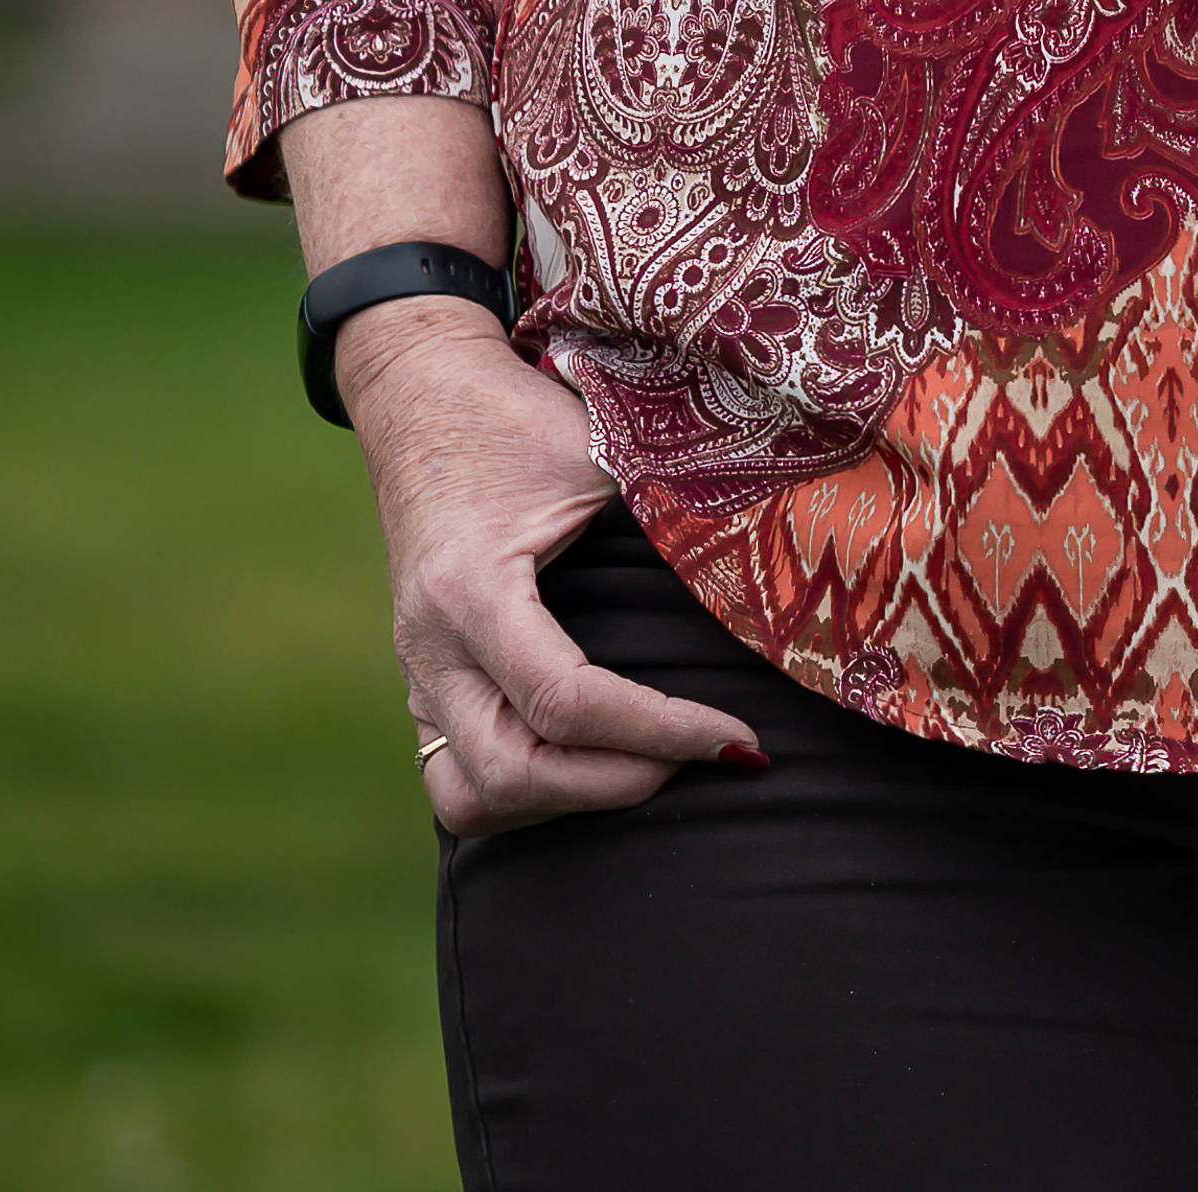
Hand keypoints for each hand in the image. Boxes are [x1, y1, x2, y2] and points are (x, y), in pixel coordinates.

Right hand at [338, 301, 762, 837]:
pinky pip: (459, 779)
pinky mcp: (422, 685)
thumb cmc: (522, 417)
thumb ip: (671, 512)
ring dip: (566, 802)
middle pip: (511, 773)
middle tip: (704, 755)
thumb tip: (781, 565)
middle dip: (619, 783)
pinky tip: (598, 763)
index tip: (740, 737)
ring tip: (651, 767)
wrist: (420, 395)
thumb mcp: (601, 448)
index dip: (662, 731)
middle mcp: (430, 646)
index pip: (567, 699)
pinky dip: (530, 793)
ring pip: (470, 797)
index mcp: (471, 587)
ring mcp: (416, 673)